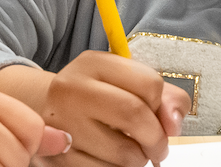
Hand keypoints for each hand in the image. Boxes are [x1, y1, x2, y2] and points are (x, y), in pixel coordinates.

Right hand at [9, 51, 188, 166]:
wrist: (47, 112)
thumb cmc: (99, 98)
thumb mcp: (128, 84)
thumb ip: (165, 98)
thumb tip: (174, 124)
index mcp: (93, 63)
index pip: (150, 84)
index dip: (162, 106)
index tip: (158, 116)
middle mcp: (71, 88)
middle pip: (135, 115)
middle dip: (157, 139)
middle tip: (158, 148)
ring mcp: (60, 123)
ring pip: (122, 152)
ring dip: (137, 159)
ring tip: (130, 151)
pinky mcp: (56, 155)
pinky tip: (109, 158)